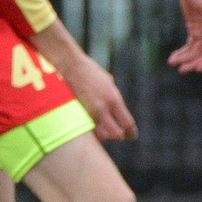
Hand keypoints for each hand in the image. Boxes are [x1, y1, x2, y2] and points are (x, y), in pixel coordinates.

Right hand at [33, 20, 136, 140]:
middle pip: (116, 134)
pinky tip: (92, 128)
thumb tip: (118, 110)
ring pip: (101, 136)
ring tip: (104, 131)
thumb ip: (114, 97)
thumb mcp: (107, 81)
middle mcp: (102, 108)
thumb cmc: (89, 70)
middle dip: (118, 135)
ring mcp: (88, 112)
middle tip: (118, 134)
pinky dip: (91, 132)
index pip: (127, 123)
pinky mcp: (76, 115)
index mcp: (113, 98)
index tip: (132, 135)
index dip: (131, 132)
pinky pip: (87, 131)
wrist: (69, 65)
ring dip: (104, 136)